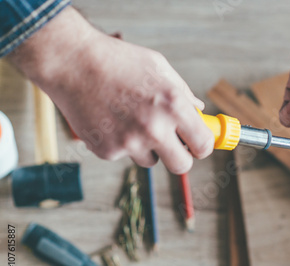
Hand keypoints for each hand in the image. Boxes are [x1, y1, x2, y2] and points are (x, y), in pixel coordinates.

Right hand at [8, 7, 213, 173]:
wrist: (71, 62)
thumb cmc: (118, 60)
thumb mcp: (159, 68)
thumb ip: (183, 93)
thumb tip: (199, 111)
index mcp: (173, 106)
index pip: (203, 144)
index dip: (202, 146)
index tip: (197, 144)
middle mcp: (154, 128)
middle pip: (181, 166)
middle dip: (180, 157)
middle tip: (173, 145)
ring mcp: (128, 143)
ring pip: (150, 160)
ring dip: (147, 147)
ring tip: (131, 119)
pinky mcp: (106, 151)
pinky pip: (123, 155)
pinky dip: (120, 142)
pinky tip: (110, 119)